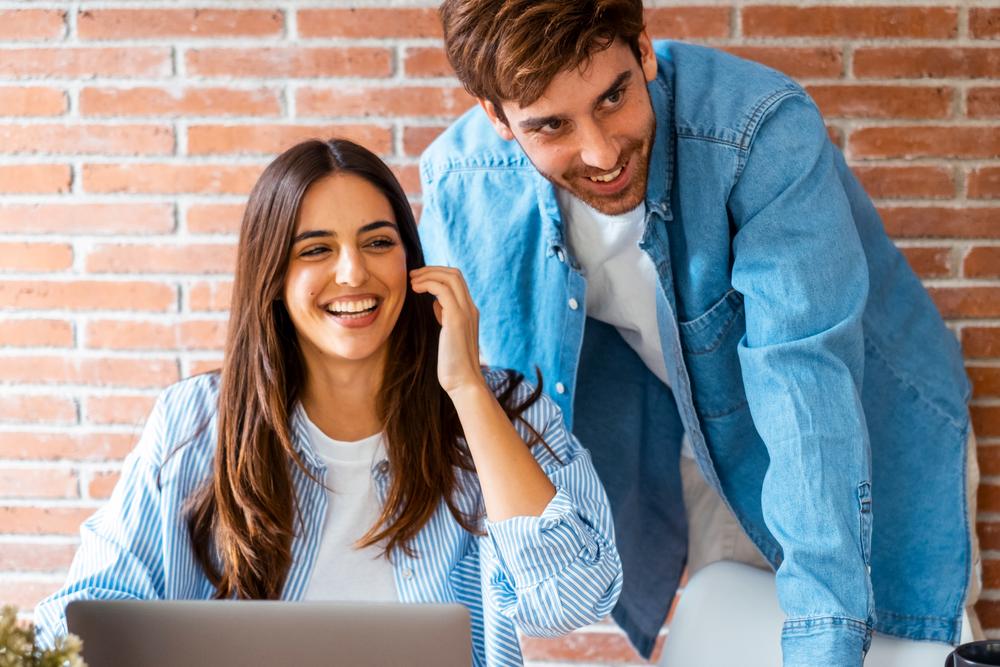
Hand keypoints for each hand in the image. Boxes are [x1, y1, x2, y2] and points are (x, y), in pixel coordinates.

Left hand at [409, 266, 485, 395]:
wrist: (464, 383)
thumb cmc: (453, 364)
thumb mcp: (448, 336)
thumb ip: (446, 317)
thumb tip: (437, 305)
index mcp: (469, 311)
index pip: (457, 281)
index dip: (437, 274)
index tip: (418, 279)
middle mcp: (470, 308)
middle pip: (455, 273)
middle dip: (431, 269)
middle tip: (412, 275)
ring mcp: (466, 312)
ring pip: (450, 277)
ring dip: (428, 274)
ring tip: (411, 281)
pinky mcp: (457, 319)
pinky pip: (443, 290)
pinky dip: (428, 284)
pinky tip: (415, 290)